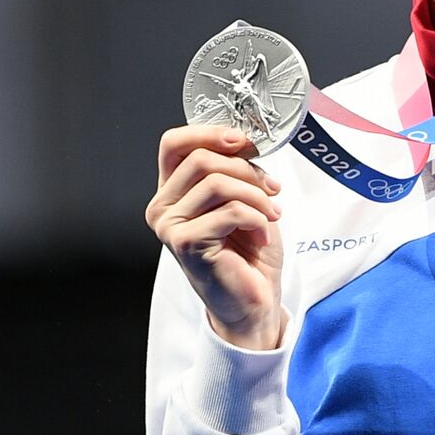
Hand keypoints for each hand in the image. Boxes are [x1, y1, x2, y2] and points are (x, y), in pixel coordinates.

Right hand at [146, 125, 285, 349]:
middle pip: (200, 158)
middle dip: (246, 169)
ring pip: (217, 182)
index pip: (174, 143)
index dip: (209, 133)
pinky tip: (261, 236)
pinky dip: (256, 219)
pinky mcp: (186, 244)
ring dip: (256, 195)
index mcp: (173, 191)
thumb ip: (235, 170)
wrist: (254, 302)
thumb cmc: (248, 253)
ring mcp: (170, 226)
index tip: (244, 141)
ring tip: (271, 214)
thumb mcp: (245, 198)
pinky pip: (229, 211)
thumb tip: (244, 140)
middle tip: (271, 189)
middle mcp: (163, 207)